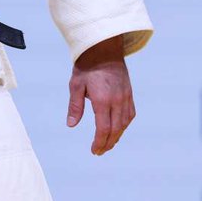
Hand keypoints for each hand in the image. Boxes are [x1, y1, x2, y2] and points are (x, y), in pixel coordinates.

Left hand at [66, 34, 134, 155]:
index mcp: (103, 99)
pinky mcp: (129, 93)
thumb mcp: (76, 85)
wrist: (104, 48)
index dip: (100, 142)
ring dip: (117, 136)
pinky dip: (124, 125)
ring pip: (125, 123)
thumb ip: (75, 106)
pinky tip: (118, 129)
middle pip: (116, 129)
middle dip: (108, 143)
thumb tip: (71, 124)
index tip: (94, 150)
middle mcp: (117, 100)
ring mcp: (125, 97)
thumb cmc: (87, 66)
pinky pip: (130, 114)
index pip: (104, 128)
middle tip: (100, 151)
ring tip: (108, 143)